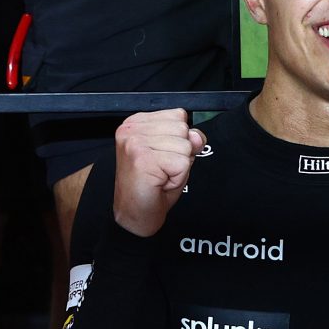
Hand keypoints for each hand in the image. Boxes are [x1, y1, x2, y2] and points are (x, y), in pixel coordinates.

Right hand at [111, 109, 204, 236]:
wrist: (135, 213)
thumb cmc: (153, 185)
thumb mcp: (175, 155)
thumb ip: (187, 140)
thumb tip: (196, 135)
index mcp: (137, 123)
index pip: (178, 115)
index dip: (180, 139)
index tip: (164, 155)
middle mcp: (132, 129)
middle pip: (183, 129)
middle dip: (181, 153)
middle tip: (163, 168)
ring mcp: (135, 143)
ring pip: (184, 146)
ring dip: (180, 166)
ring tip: (161, 175)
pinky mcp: (142, 158)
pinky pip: (182, 163)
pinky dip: (178, 177)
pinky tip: (161, 182)